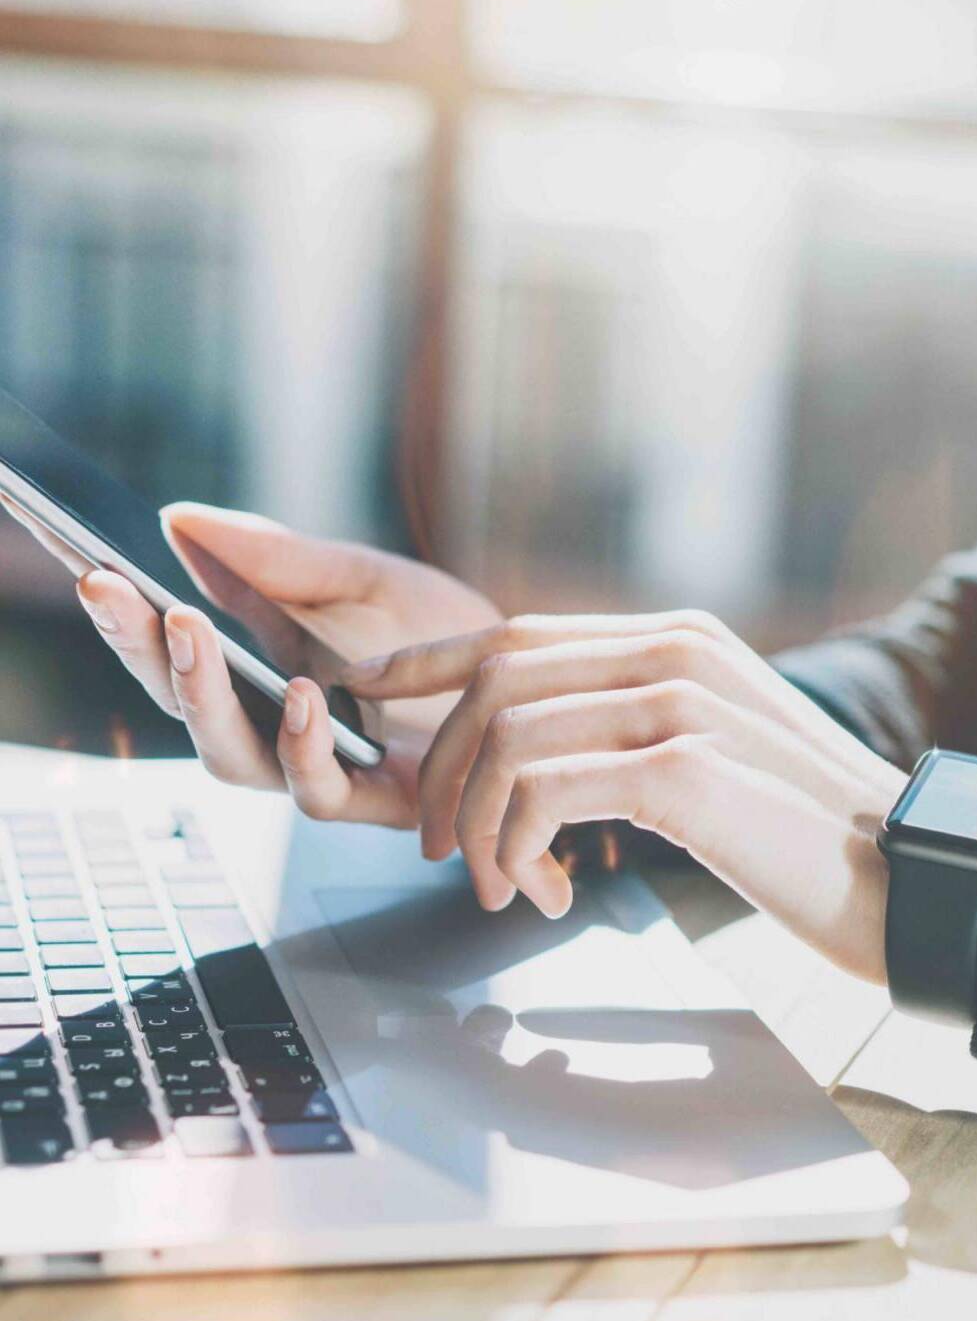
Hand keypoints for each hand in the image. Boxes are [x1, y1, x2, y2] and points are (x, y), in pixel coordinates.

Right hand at [1, 497, 500, 825]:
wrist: (537, 673)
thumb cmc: (445, 630)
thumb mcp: (360, 578)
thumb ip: (277, 559)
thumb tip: (178, 518)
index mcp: (264, 670)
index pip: (177, 656)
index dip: (130, 623)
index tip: (95, 574)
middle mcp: (282, 729)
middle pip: (188, 713)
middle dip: (151, 657)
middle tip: (129, 601)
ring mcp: (327, 769)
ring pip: (237, 760)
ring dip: (208, 700)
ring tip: (196, 631)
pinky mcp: (383, 802)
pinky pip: (323, 792)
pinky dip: (302, 747)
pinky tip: (303, 694)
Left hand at [342, 612, 907, 980]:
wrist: (909, 879)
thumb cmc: (807, 832)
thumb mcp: (720, 750)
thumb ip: (641, 724)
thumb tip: (550, 749)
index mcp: (678, 640)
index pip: (522, 634)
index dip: (430, 661)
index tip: (370, 691)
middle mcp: (675, 652)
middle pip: (497, 679)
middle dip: (442, 766)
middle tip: (440, 845)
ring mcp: (682, 702)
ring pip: (509, 735)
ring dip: (477, 821)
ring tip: (499, 885)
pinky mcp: (686, 768)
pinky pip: (545, 791)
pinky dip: (515, 844)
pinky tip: (538, 887)